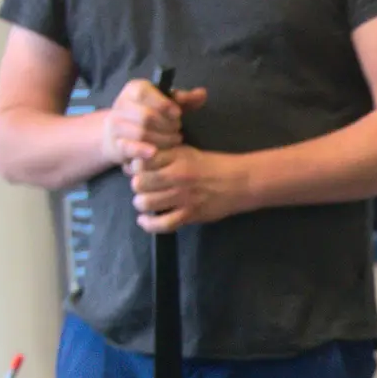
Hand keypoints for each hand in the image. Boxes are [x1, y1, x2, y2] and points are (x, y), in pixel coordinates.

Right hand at [102, 79, 206, 167]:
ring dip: (162, 139)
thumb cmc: (151, 115)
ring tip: (173, 140)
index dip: (163, 104)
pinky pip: (128, 147)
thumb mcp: (168, 104)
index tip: (178, 114)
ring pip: (141, 133)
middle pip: (146, 116)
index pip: (143, 92)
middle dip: (167, 125)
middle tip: (178, 130)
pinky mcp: (116, 143)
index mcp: (134, 90)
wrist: (121, 132)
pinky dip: (143, 151)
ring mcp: (116, 124)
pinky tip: (154, 152)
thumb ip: (185, 100)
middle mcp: (122, 104)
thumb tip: (202, 93)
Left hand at [129, 146, 249, 232]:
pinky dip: (150, 225)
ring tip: (146, 203)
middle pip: (139, 183)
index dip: (135, 167)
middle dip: (137, 187)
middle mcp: (177, 176)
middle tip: (143, 189)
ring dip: (142, 204)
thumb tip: (138, 163)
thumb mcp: (187, 152)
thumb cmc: (213, 166)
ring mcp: (184, 197)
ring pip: (147, 203)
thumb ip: (164, 156)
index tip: (138, 171)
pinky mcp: (191, 214)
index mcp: (176, 158)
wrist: (241, 181)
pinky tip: (145, 221)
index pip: (141, 162)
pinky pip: (163, 224)